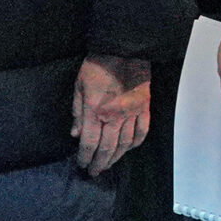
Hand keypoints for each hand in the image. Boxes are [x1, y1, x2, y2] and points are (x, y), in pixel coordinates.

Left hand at [71, 54, 151, 174]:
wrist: (123, 49)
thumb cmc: (97, 65)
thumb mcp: (79, 86)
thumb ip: (77, 112)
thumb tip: (75, 134)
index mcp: (95, 110)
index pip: (90, 142)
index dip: (85, 157)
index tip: (83, 165)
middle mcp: (114, 116)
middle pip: (107, 148)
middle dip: (100, 163)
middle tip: (95, 172)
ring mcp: (132, 113)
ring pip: (125, 143)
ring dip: (116, 157)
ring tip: (109, 164)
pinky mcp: (144, 107)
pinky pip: (142, 131)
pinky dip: (136, 143)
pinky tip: (129, 148)